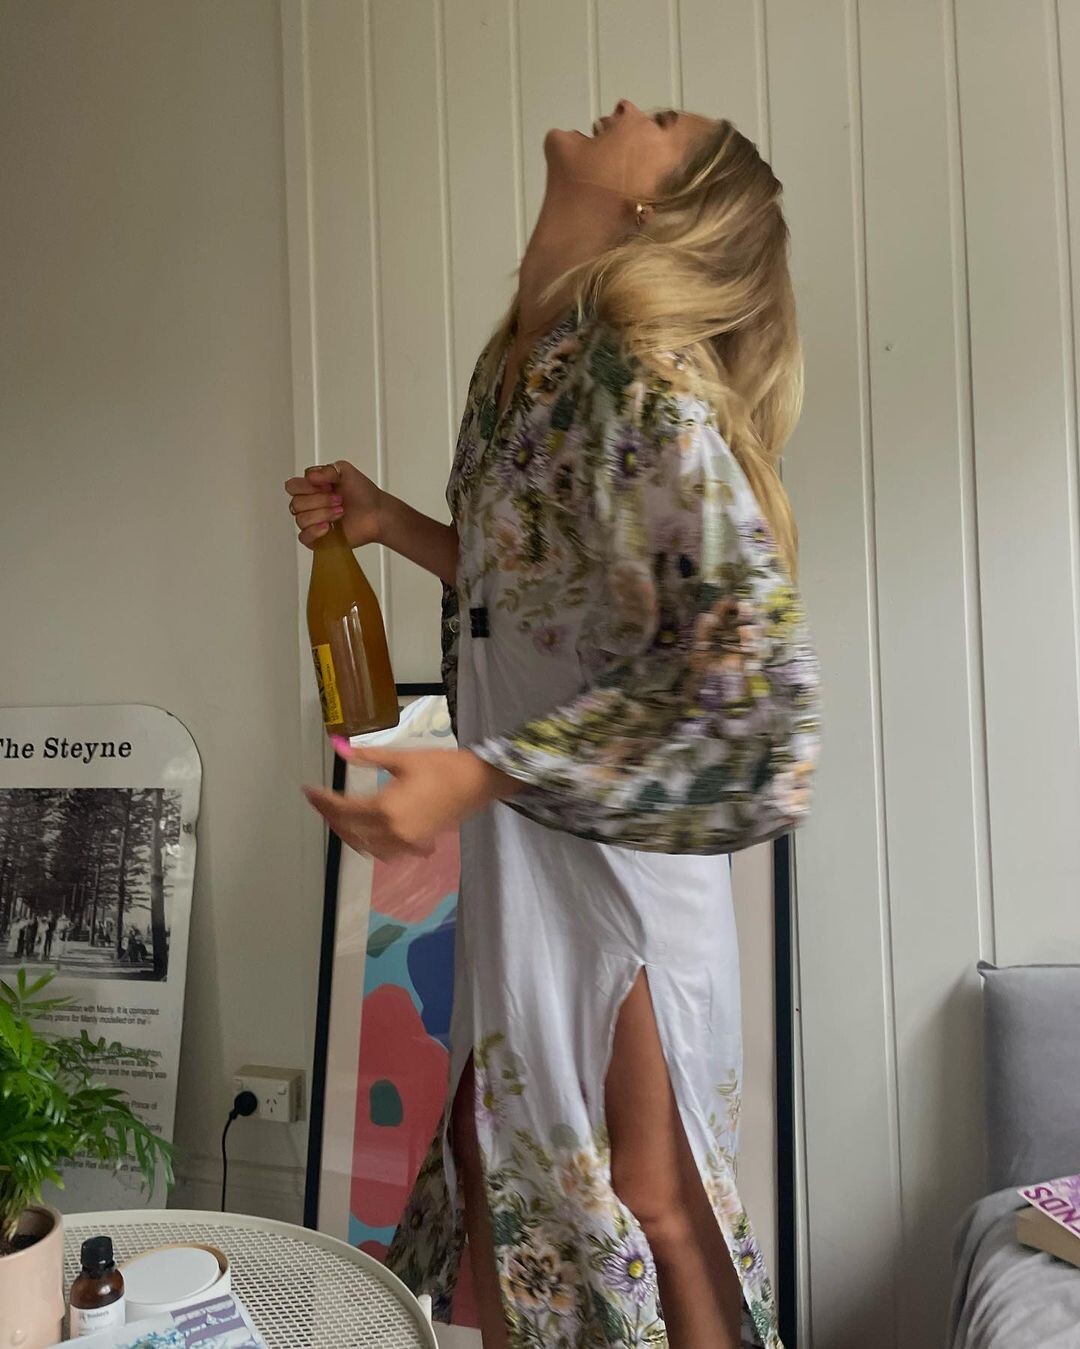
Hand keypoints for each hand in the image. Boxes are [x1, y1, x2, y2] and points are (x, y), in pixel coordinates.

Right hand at [284, 460, 383, 548]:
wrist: (377, 513)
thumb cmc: (363, 494)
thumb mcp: (345, 471)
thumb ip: (326, 470)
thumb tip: (311, 476)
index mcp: (311, 488)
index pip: (292, 486)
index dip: (307, 487)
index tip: (327, 486)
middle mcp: (310, 505)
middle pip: (296, 504)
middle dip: (320, 501)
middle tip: (339, 500)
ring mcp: (313, 522)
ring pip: (301, 520)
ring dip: (323, 514)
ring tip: (340, 512)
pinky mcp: (318, 539)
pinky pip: (304, 537)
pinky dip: (315, 531)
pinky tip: (328, 527)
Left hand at [303, 745, 516, 859]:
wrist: (478, 782)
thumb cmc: (443, 766)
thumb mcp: (402, 758)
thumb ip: (368, 757)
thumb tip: (339, 747)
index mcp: (386, 808)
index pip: (343, 809)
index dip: (323, 801)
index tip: (309, 791)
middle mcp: (393, 831)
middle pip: (350, 830)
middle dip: (331, 816)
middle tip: (319, 802)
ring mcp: (406, 842)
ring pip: (365, 845)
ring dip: (348, 832)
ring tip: (337, 816)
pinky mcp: (417, 844)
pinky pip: (385, 851)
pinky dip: (370, 843)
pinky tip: (366, 832)